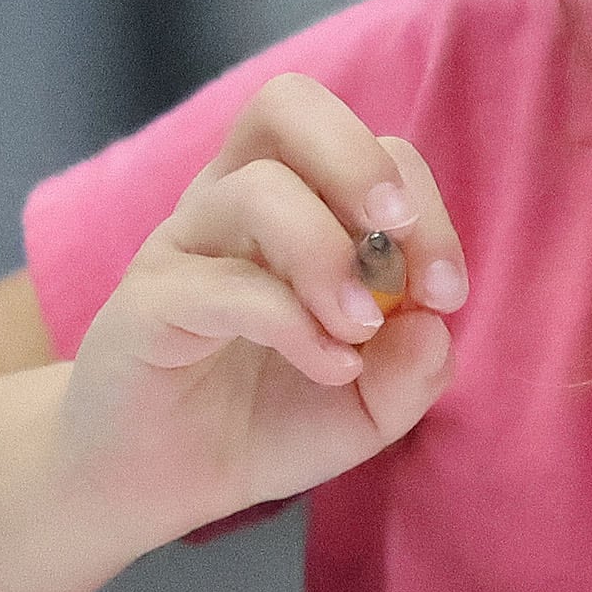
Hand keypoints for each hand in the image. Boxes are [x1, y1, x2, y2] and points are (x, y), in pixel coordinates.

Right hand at [56, 73, 467, 538]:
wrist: (159, 486)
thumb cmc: (267, 422)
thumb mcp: (371, 406)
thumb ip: (416, 368)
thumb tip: (435, 321)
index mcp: (296, 205)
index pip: (367, 146)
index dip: (421, 198)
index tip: (446, 292)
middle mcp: (234, 203)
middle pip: (290, 105)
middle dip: (363, 163)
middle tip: (396, 240)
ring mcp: (184, 245)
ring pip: (258, 187)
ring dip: (329, 255)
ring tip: (357, 328)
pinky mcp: (146, 301)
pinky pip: (224, 282)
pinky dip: (294, 323)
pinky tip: (328, 367)